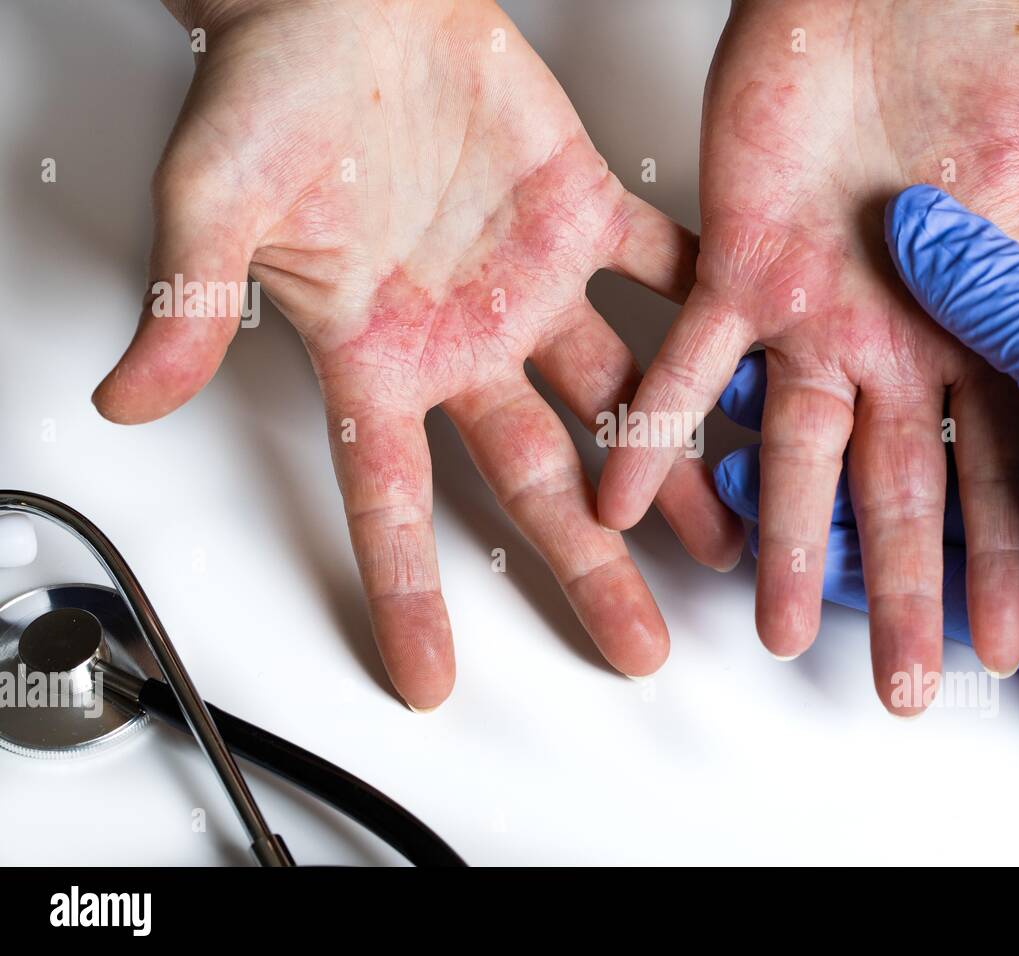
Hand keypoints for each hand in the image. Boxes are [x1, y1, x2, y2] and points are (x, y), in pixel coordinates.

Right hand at [92, 0, 742, 708]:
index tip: (428, 677)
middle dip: (588, 566)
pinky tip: (754, 369)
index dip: (409, 592)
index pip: (391, 501)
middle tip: (636, 645)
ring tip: (726, 538)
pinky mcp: (582, 212)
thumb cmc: (273, 86)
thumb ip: (192, 305)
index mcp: (377, 354)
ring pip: (616, 399)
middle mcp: (463, 338)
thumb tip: (130, 396)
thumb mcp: (215, 203)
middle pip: (536, 481)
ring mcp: (530, 283)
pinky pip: (662, 272)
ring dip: (671, 469)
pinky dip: (709, 314)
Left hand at [599, 0, 1018, 711]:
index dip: (1005, 551)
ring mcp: (809, 317)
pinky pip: (684, 366)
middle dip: (899, 583)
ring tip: (772, 624)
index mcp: (978, 322)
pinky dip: (656, 431)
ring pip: (791, 448)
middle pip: (898, 484)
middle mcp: (890, 341)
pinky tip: (630, 504)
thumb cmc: (974, 41)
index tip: (1006, 643)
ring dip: (781, 535)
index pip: (1001, 459)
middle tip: (894, 682)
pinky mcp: (734, 273)